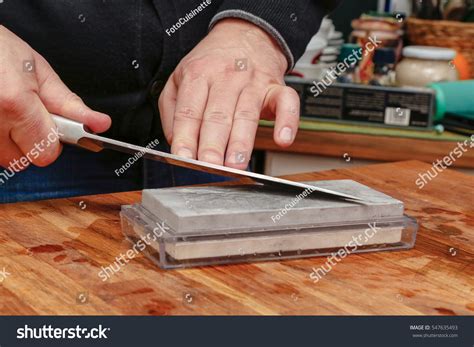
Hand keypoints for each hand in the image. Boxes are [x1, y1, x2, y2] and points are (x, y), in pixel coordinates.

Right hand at [0, 26, 110, 169]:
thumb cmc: (0, 52)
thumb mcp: (41, 72)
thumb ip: (71, 104)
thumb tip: (99, 124)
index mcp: (15, 103)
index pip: (47, 153)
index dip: (54, 142)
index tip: (53, 127)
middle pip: (26, 159)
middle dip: (33, 141)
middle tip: (27, 115)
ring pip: (7, 157)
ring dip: (12, 141)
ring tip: (9, 111)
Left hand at [159, 19, 299, 168]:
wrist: (246, 34)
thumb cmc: (213, 62)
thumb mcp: (180, 77)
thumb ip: (172, 109)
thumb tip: (175, 139)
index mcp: (198, 75)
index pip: (189, 111)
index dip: (185, 136)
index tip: (183, 156)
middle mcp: (225, 79)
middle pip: (217, 115)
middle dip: (213, 144)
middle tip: (210, 165)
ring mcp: (253, 83)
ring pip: (247, 115)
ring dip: (242, 142)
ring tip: (236, 164)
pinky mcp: (276, 87)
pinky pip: (286, 103)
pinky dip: (288, 121)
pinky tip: (283, 139)